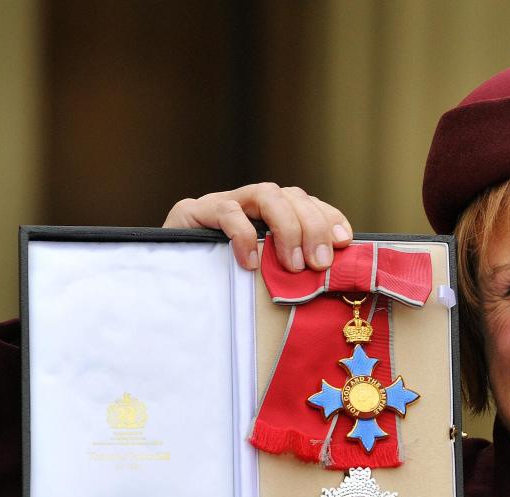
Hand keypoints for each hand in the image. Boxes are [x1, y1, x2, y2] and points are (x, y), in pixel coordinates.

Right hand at [163, 183, 352, 271]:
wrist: (165, 289)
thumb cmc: (220, 287)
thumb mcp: (262, 279)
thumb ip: (288, 272)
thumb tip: (328, 278)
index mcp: (269, 217)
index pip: (306, 203)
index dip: (328, 217)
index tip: (344, 241)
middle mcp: (248, 204)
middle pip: (291, 196)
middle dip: (312, 227)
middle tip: (319, 264)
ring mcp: (222, 203)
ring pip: (266, 194)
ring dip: (287, 228)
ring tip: (292, 265)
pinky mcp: (193, 212)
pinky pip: (227, 212)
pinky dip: (244, 236)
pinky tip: (250, 263)